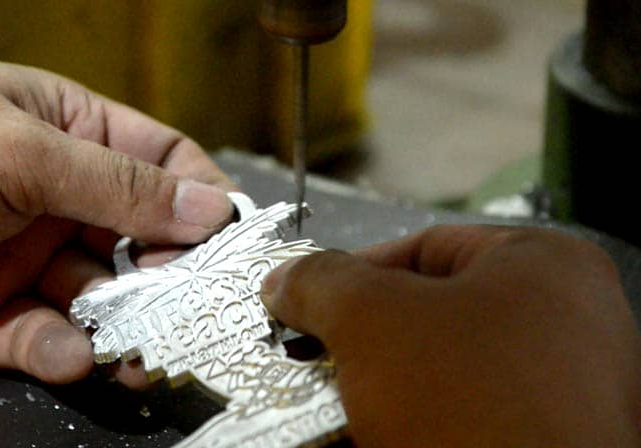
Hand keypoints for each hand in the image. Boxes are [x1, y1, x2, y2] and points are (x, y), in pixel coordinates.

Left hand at [0, 58, 234, 383]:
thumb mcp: (18, 149)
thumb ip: (118, 183)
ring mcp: (18, 256)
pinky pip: (48, 337)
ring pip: (99, 292)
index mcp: (55, 126)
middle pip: (136, 231)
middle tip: (192, 297)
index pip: (153, 154)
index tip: (232, 234)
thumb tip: (210, 207)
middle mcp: (44, 191)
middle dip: (166, 266)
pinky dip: (64, 350)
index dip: (198, 191)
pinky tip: (67, 355)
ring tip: (139, 342)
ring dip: (122, 318)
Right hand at [263, 225, 640, 446]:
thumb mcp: (371, 321)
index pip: (423, 246)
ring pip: (436, 373)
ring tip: (333, 401)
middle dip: (359, 339)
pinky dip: (407, 421)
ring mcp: (555, 389)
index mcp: (544, 266)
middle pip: (426, 312)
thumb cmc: (480, 409)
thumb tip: (288, 279)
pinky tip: (368, 433)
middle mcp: (562, 324)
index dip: (352, 268)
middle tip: (315, 353)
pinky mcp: (535, 438)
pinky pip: (457, 415)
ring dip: (375, 388)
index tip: (307, 294)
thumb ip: (322, 283)